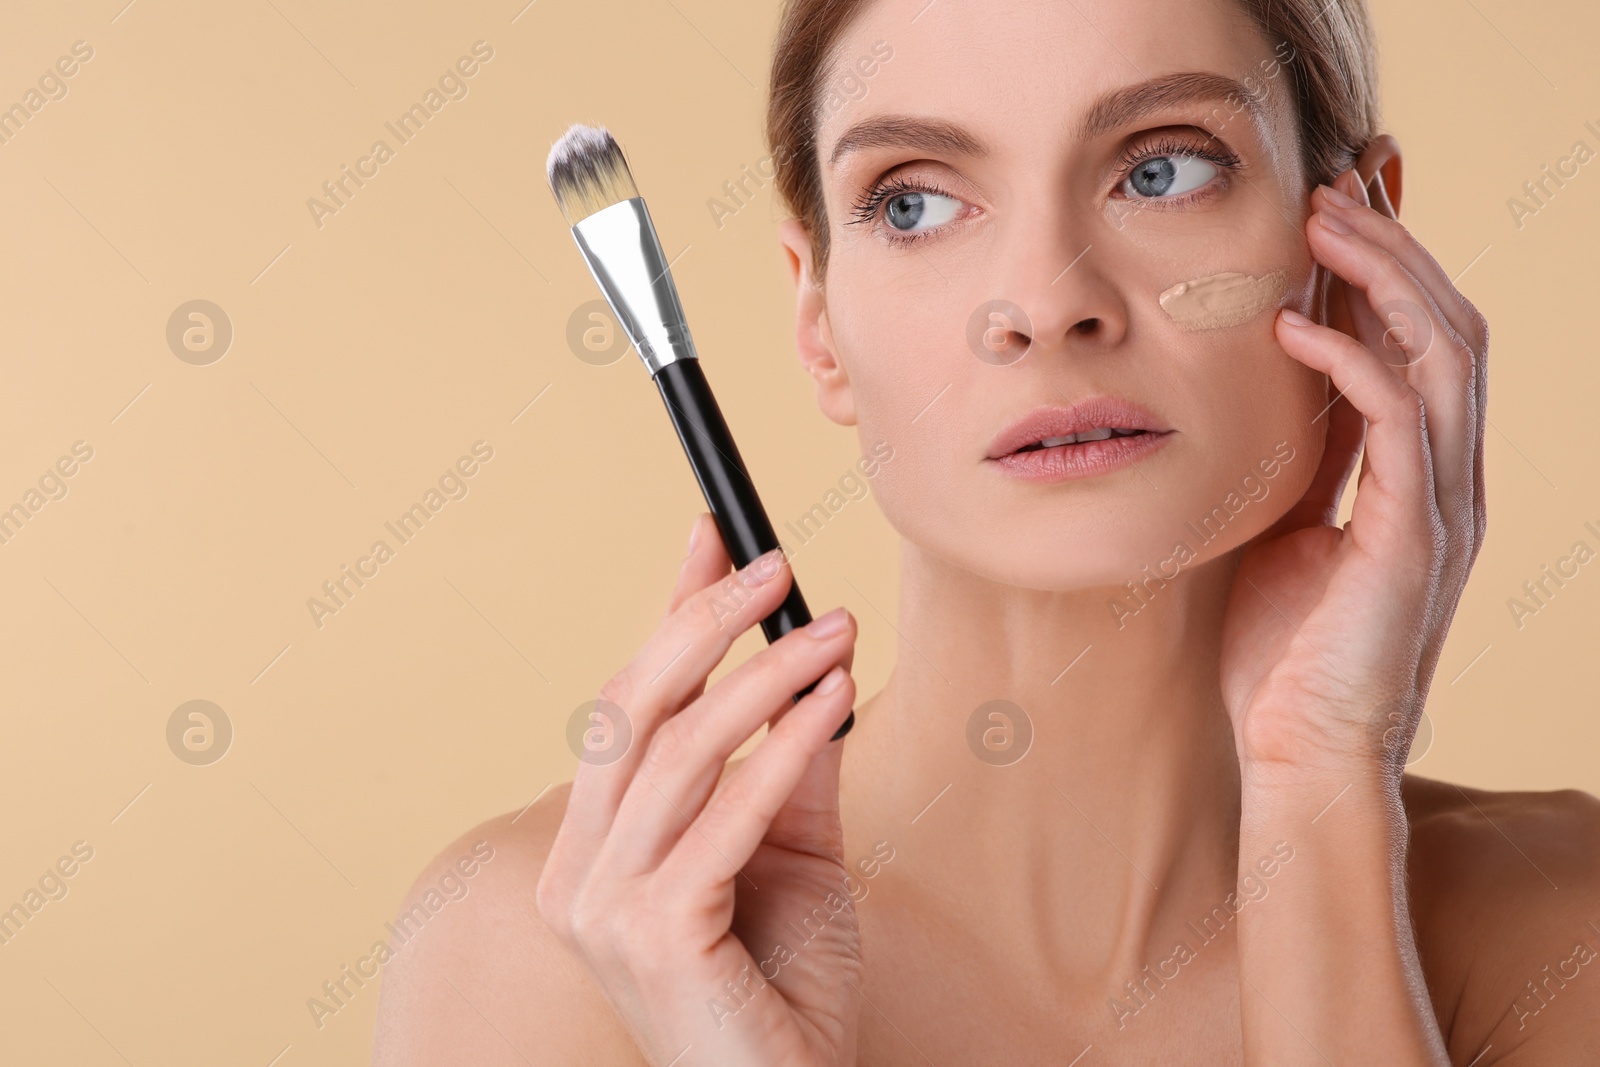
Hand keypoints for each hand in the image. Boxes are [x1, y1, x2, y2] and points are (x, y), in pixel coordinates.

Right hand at [535, 512, 861, 1066]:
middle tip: (779, 567)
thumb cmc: (784, 989)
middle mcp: (579, 870)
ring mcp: (603, 905)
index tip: (713, 536)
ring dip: (767, 678)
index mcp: (596, 846)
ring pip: (679, 749)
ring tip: (836, 634)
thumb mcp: (795, 853)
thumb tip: (814, 668)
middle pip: (631, 709)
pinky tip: (832, 703)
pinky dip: (785, 746)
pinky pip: (727, 810)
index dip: (667, 614)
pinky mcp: (653, 932)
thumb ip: (792, 767)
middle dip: (705, 623)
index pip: (627, 704)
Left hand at [1218, 162, 1488, 783]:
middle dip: (1393, 248)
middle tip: (1328, 189)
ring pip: (1443, 355)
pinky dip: (1352, 362)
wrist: (1297, 752)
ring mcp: (1442, 506)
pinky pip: (1395, 422)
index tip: (1332, 208)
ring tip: (1320, 223)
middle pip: (1448, 326)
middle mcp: (1448, 478)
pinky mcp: (1414, 537)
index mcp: (1420, 474)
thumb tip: (1269, 382)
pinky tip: (1294, 328)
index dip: (1387, 268)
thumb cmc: (1281, 653)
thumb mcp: (1284, 527)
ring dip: (1384, 278)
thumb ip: (1299, 457)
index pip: (1421, 342)